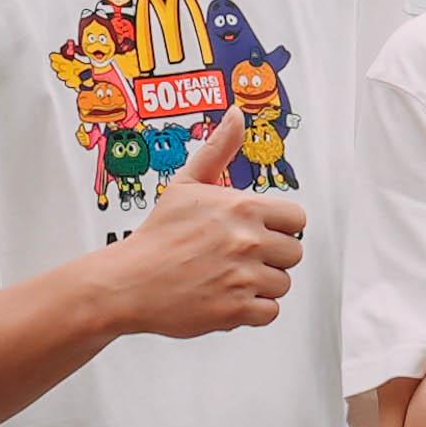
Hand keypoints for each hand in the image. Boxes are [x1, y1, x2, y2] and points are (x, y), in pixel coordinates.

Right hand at [109, 132, 307, 339]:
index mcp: (243, 206)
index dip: (280, 226)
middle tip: (241, 258)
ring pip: (282, 283)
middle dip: (272, 256)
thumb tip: (236, 114)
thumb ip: (218, 149)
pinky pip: (270, 312)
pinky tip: (229, 297)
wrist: (128, 281)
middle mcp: (248, 240)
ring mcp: (243, 276)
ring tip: (230, 278)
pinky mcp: (236, 309)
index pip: (297, 218)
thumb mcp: (186, 183)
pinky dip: (253, 310)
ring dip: (261, 284)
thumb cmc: (157, 234)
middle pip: (294, 252)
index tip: (260, 232)